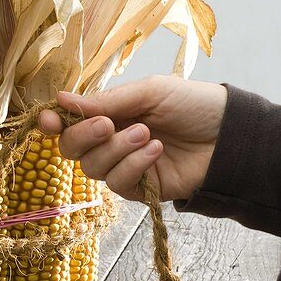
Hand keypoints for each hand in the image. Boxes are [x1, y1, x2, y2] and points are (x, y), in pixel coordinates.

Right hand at [37, 75, 225, 201]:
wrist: (231, 135)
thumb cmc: (192, 105)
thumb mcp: (148, 92)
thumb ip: (104, 101)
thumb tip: (60, 98)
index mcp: (108, 113)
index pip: (68, 122)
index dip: (53, 122)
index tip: (48, 120)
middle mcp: (109, 141)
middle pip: (71, 148)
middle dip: (83, 136)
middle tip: (108, 125)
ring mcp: (123, 166)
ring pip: (93, 168)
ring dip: (117, 149)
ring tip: (147, 134)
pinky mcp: (139, 188)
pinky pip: (118, 183)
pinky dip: (133, 165)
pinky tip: (156, 151)